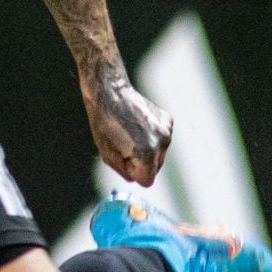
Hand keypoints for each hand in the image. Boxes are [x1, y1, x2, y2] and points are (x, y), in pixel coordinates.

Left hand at [82, 69, 171, 186]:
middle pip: (154, 168)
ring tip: (130, 132)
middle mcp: (161, 143)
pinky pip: (161, 138)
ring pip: (159, 154)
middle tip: (124, 144)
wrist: (110, 91)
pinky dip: (151, 135)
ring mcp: (167, 130)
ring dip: (146, 149)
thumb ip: (124, 171)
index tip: (123, 158)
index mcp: (146, 153)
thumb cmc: (104, 123)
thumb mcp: (107, 154)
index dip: (132, 171)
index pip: (146, 180)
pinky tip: (138, 123)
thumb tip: (138, 177)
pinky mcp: (168, 120)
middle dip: (141, 162)